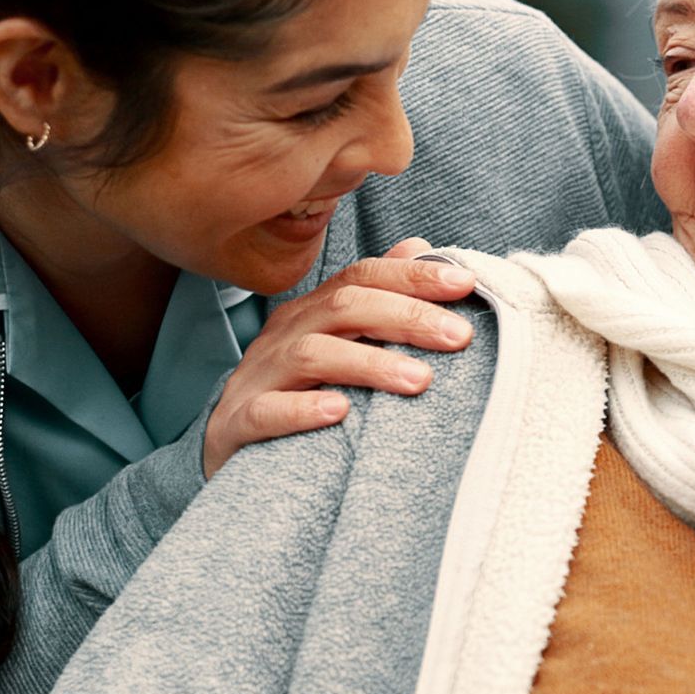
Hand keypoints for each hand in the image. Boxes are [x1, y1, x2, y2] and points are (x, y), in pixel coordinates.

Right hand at [202, 239, 475, 476]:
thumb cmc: (298, 391)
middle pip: (345, 308)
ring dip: (370, 364)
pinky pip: (266, 411)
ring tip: (420, 381)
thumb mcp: (340, 342)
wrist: (228, 448)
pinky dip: (301, 410)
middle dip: (406, 316)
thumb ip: (379, 297)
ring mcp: (259, 377)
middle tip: (460, 337)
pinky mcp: (238, 423)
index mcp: (313, 312)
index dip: (413, 276)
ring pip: (312, 356)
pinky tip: (339, 412)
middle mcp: (285, 335)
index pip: (363, 277)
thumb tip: (422, 245)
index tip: (466, 284)